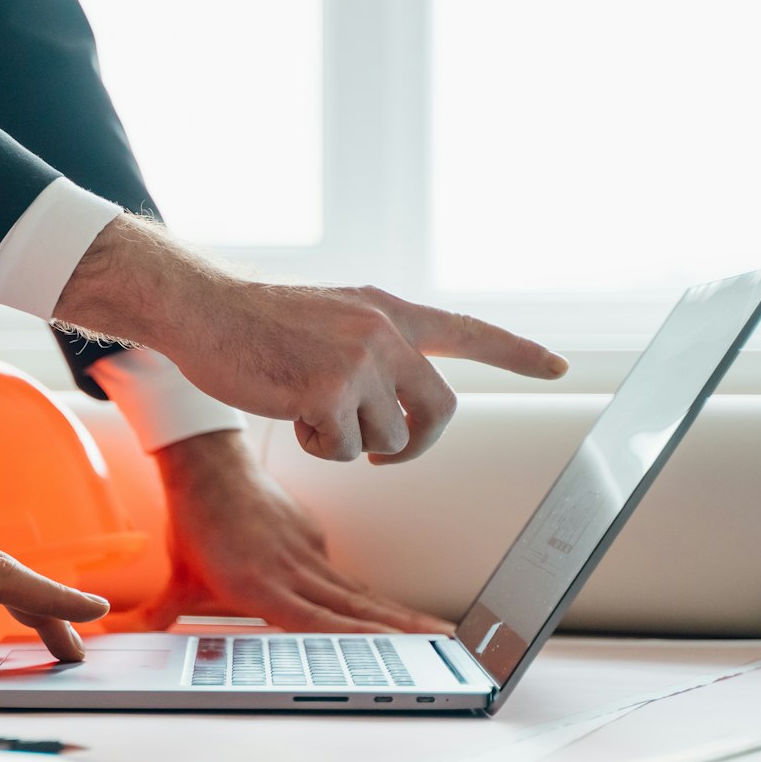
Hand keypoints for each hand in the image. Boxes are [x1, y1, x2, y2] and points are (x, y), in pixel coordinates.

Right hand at [52, 217, 568, 462]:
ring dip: (349, 443)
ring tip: (307, 411)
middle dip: (415, 444)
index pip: (468, 331)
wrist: (202, 308)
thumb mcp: (327, 317)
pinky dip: (320, 446)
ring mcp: (360, 361)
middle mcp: (384, 332)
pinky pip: (348, 450)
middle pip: (440, 411)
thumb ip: (370, 346)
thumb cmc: (252, 320)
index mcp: (387, 311)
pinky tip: (290, 413)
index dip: (517, 353)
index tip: (558, 366)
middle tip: (385, 453)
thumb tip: (398, 396)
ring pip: (387, 439)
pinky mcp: (331, 391)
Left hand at [147, 430, 451, 633]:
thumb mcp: (176, 579)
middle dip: (402, 634)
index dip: (355, 640)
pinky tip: (406, 623)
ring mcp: (308, 553)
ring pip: (360, 593)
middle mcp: (292, 570)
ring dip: (401, 619)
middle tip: (448, 654)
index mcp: (261, 584)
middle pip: (356, 609)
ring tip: (444, 640)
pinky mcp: (314, 540)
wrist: (207, 463)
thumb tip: (118, 637)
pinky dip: (376, 601)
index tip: (392, 655)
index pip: (316, 621)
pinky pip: (348, 577)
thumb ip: (159, 616)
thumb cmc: (193, 525)